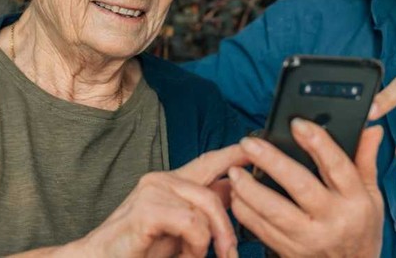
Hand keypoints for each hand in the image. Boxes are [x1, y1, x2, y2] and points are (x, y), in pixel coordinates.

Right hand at [77, 145, 247, 257]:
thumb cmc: (138, 249)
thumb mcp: (179, 230)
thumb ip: (202, 209)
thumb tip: (230, 190)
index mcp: (171, 183)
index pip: (209, 161)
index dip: (235, 154)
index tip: (257, 148)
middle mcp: (162, 179)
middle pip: (214, 191)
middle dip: (227, 226)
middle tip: (228, 253)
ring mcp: (153, 190)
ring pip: (205, 208)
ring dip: (206, 242)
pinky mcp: (146, 208)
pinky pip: (191, 222)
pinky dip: (194, 245)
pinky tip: (183, 255)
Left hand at [228, 120, 383, 256]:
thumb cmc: (362, 230)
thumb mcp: (372, 195)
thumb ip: (366, 159)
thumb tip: (370, 128)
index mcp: (355, 200)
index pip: (337, 166)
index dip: (317, 141)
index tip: (297, 124)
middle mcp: (333, 219)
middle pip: (299, 185)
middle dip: (271, 161)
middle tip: (250, 144)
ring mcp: (310, 237)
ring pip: (275, 210)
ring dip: (250, 189)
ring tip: (235, 170)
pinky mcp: (291, 251)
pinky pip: (263, 230)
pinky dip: (246, 211)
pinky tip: (237, 195)